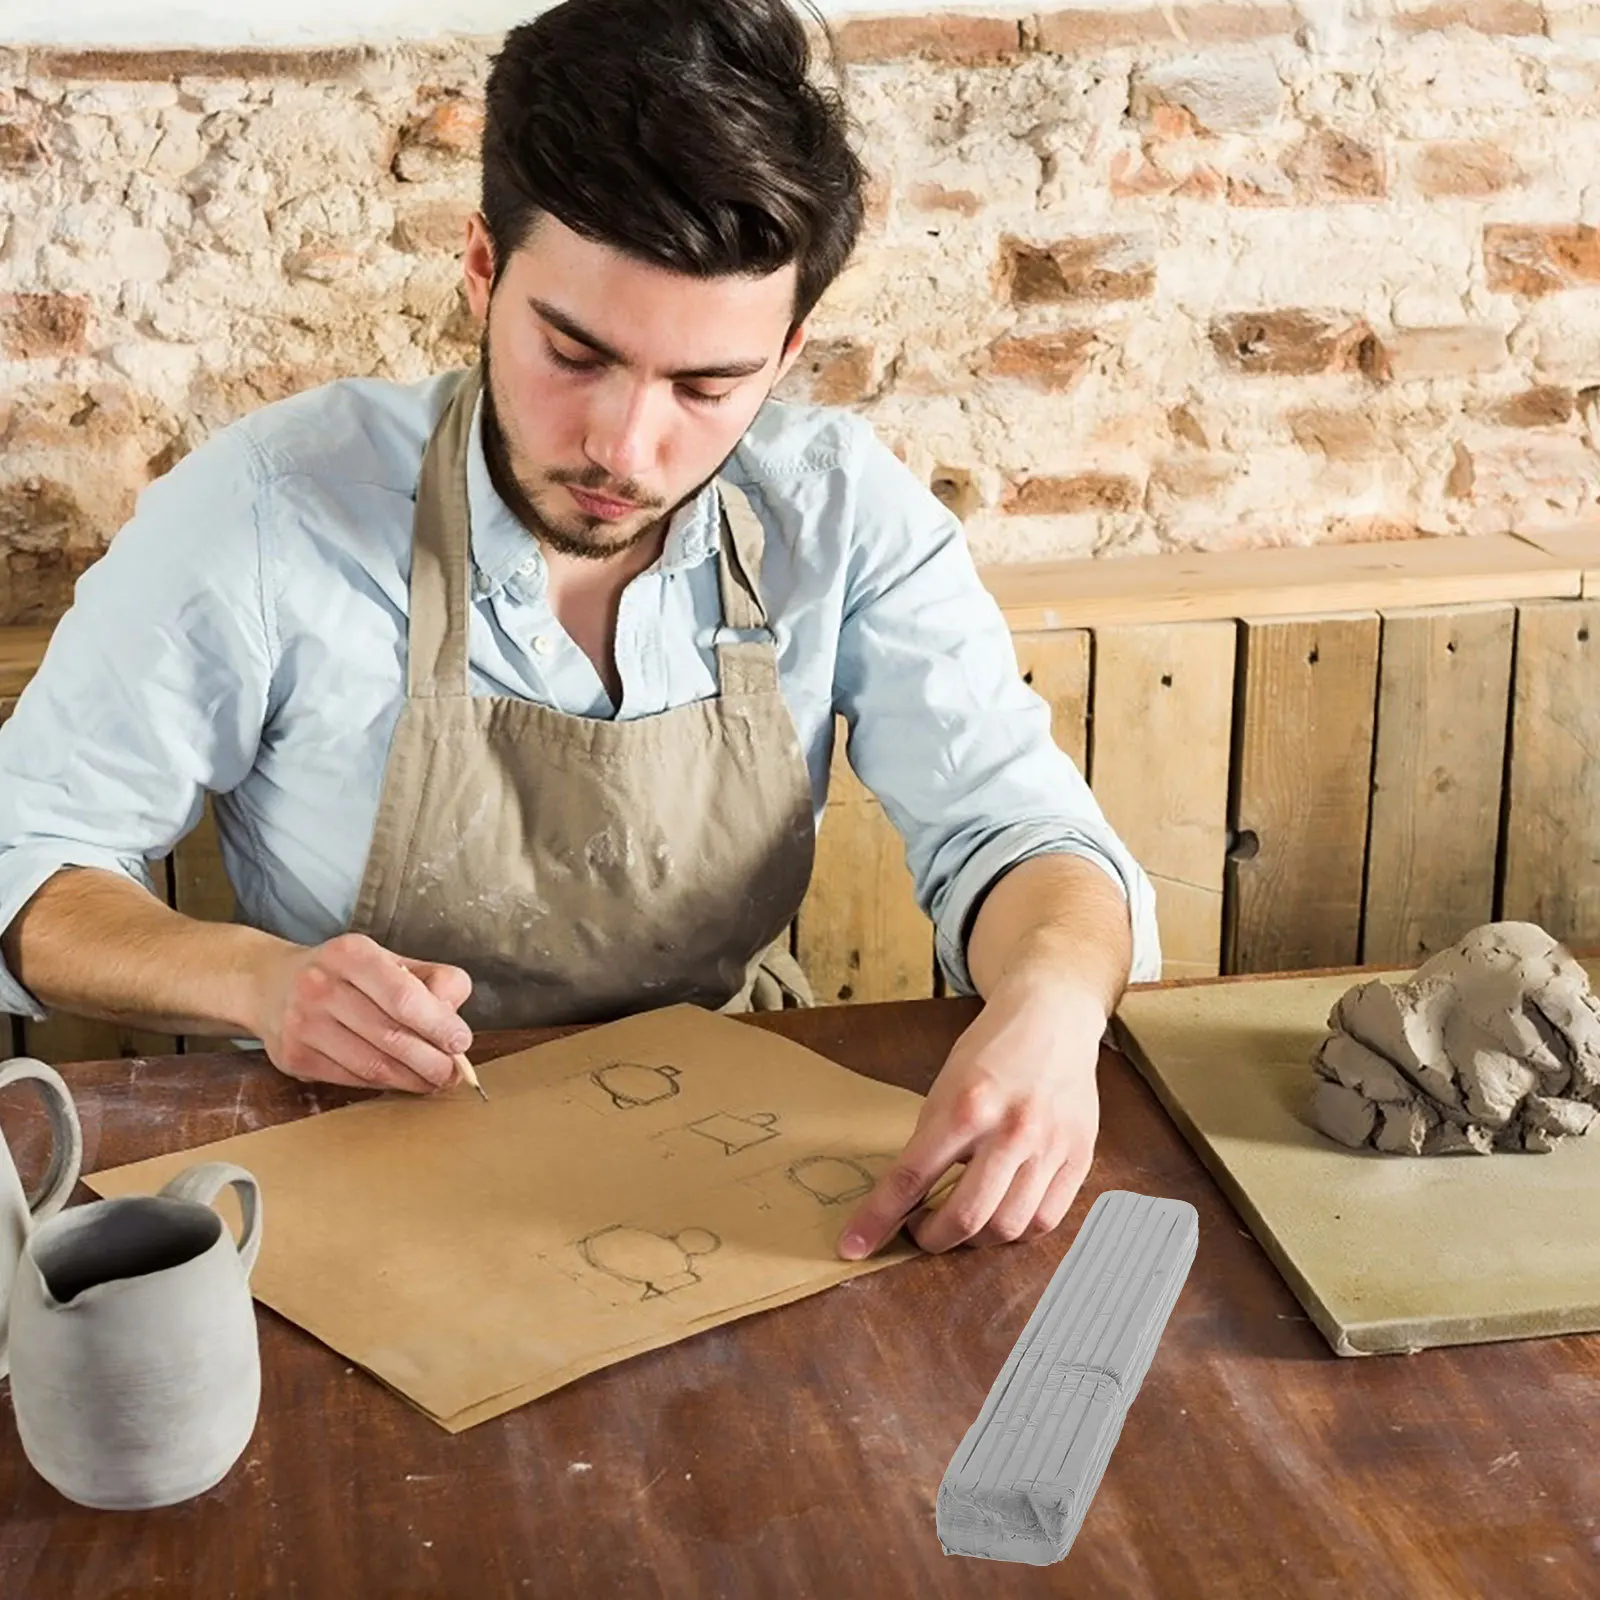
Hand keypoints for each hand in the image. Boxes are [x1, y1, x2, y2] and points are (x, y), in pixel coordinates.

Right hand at [250, 932, 473, 1093]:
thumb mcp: (388, 960)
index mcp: (351, 954)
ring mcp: (302, 1024)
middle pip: (390, 1035)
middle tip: (453, 1073)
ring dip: (412, 1079)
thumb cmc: (346, 974)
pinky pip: (351, 1078)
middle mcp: (320, 985)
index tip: (461, 1042)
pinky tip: (400, 1080)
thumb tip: (454, 1016)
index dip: (438, 1024)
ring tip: (434, 1081)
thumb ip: (431, 980)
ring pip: (372, 1064)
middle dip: (431, 1060)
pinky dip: (383, 1084)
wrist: (270, 985)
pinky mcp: (293, 1057)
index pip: (403, 996)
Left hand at [836, 974, 1105, 1258]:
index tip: (853, 1246)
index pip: (911, 1177)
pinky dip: (1017, 1231)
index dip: (878, 1219)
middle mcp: (1011, 1130)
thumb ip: (931, 1140)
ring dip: (975, 1240)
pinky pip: (1046, 1220)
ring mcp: (1050, 1146)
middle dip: (931, 1238)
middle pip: (966, 1216)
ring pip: (1008, 1227)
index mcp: (966, 1106)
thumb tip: (907, 1199)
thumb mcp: (946, 1085)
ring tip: (961, 1221)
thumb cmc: (992, 1051)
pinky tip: (1002, 1214)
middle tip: (919, 1230)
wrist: (1052, 1017)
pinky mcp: (1079, 1156)